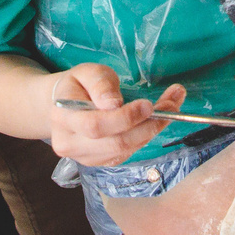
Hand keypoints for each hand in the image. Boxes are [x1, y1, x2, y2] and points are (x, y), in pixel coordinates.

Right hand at [46, 64, 183, 166]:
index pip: (95, 125)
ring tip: (171, 106)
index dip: (125, 118)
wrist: (62, 106)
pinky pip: (126, 154)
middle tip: (172, 105)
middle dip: (148, 126)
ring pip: (125, 150)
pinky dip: (145, 137)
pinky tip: (156, 120)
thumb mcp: (86, 72)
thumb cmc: (77, 85)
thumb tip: (114, 104)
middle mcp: (69, 143)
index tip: (148, 105)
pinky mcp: (99, 162)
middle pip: (115, 143)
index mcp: (62, 117)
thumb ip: (100, 84)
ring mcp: (84, 157)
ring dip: (152, 130)